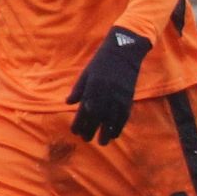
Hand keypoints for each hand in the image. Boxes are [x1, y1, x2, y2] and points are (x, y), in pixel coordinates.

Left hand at [66, 25, 152, 145]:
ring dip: (106, 132)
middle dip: (91, 130)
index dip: (79, 123)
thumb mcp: (86, 73)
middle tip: (86, 140)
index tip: (75, 132)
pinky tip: (116, 133)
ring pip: (112, 119)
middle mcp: (105, 95)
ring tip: (102, 142)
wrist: (124, 53)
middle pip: (97, 117)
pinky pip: (124, 115)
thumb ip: (78, 89)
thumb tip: (68, 103)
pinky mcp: (128, 97)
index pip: (84, 110)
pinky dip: (120, 126)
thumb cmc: (101, 62)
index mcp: (92, 88)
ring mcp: (118, 97)